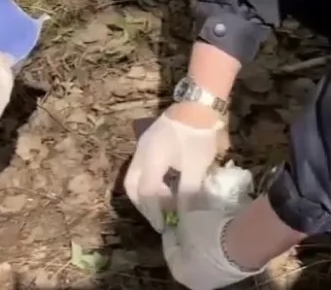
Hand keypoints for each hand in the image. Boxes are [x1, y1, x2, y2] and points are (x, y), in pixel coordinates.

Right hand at [123, 102, 225, 231]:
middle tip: (158, 218)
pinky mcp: (148, 143)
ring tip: (161, 206)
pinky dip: (148, 182)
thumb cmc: (198, 135)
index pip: (146, 193)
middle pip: (132, 186)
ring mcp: (142, 147)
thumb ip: (188, 192)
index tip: (165, 226)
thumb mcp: (196, 166)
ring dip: (144, 194)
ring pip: (134, 177)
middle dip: (143, 205)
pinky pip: (140, 168)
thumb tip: (183, 215)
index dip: (155, 211)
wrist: (198, 105)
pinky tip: (163, 187)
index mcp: (151, 160)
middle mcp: (141, 154)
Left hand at [163, 196, 261, 289]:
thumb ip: (181, 225)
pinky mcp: (236, 275)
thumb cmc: (208, 235)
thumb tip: (180, 222)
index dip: (171, 233)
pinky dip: (219, 247)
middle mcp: (197, 282)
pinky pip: (222, 258)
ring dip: (205, 244)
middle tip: (190, 223)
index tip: (173, 220)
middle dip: (188, 240)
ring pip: (206, 259)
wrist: (244, 244)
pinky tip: (223, 234)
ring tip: (208, 226)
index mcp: (180, 273)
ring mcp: (218, 281)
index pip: (169, 250)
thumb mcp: (187, 222)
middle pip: (188, 257)